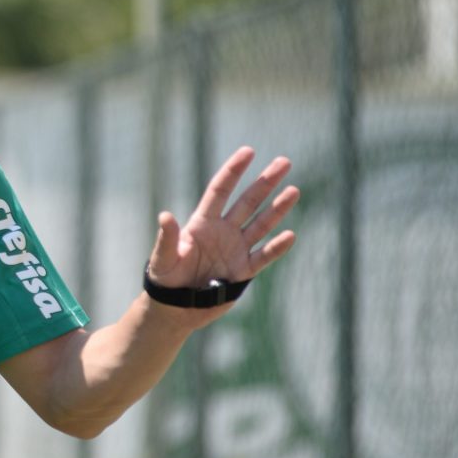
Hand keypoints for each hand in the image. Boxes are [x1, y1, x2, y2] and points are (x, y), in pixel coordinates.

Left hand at [146, 146, 299, 293]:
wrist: (175, 307)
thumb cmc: (164, 279)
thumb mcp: (163, 258)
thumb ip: (167, 238)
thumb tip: (165, 216)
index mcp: (202, 223)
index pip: (220, 190)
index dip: (234, 171)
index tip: (248, 151)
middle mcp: (222, 231)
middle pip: (247, 202)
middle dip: (265, 182)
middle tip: (285, 161)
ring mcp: (235, 250)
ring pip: (260, 225)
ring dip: (277, 209)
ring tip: (294, 191)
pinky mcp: (243, 272)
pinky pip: (263, 257)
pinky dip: (276, 247)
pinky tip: (290, 234)